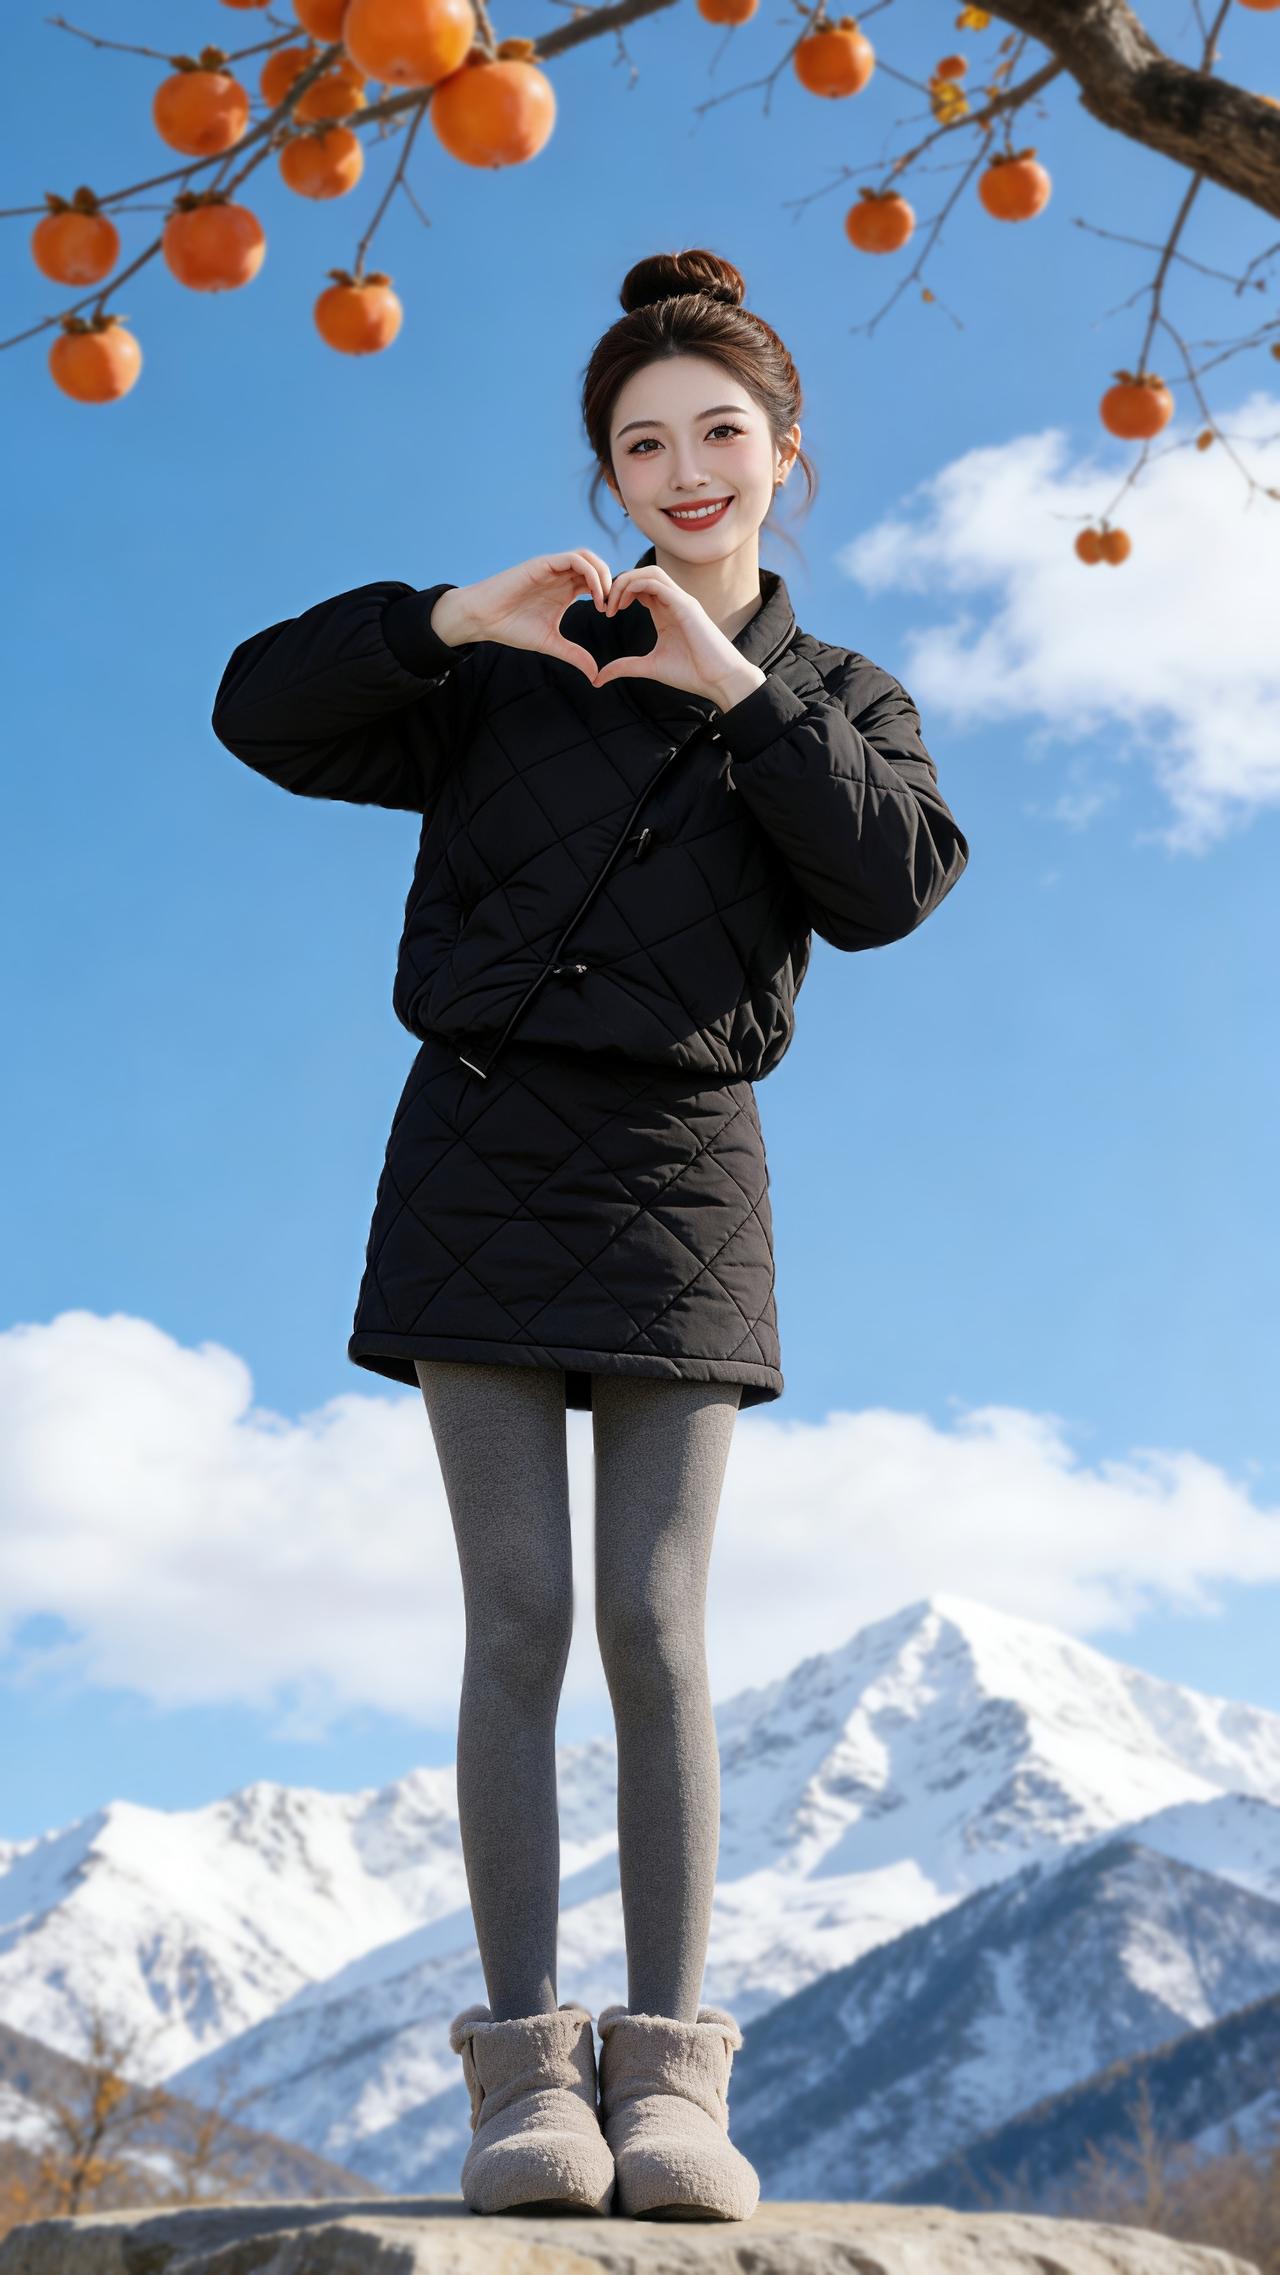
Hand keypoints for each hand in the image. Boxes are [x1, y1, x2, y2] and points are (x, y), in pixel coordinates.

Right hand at [431, 550, 613, 683]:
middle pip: (597, 566)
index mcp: (565, 589)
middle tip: (613, 607)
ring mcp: (552, 567)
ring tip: (604, 601)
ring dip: (602, 576)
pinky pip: (573, 559)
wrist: (484, 619)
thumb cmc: (512, 627)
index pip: (597, 581)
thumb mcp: (551, 643)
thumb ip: (574, 655)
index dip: (610, 594)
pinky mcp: (543, 564)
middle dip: (611, 583)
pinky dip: (589, 574)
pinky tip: (592, 597)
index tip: (611, 614)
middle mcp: (561, 575)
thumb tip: (595, 675)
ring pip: (588, 557)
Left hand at [591, 565, 765, 709]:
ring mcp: (681, 600)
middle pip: (643, 574)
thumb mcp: (650, 667)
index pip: (640, 587)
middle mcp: (674, 601)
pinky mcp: (685, 605)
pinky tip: (623, 605)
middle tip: (604, 606)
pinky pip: (657, 582)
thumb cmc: (692, 673)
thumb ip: (624, 667)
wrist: (719, 680)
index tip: (605, 612)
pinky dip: (635, 586)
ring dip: (626, 582)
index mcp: (666, 611)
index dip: (619, 593)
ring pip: (650, 572)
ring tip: (612, 604)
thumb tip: (598, 678)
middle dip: (619, 584)